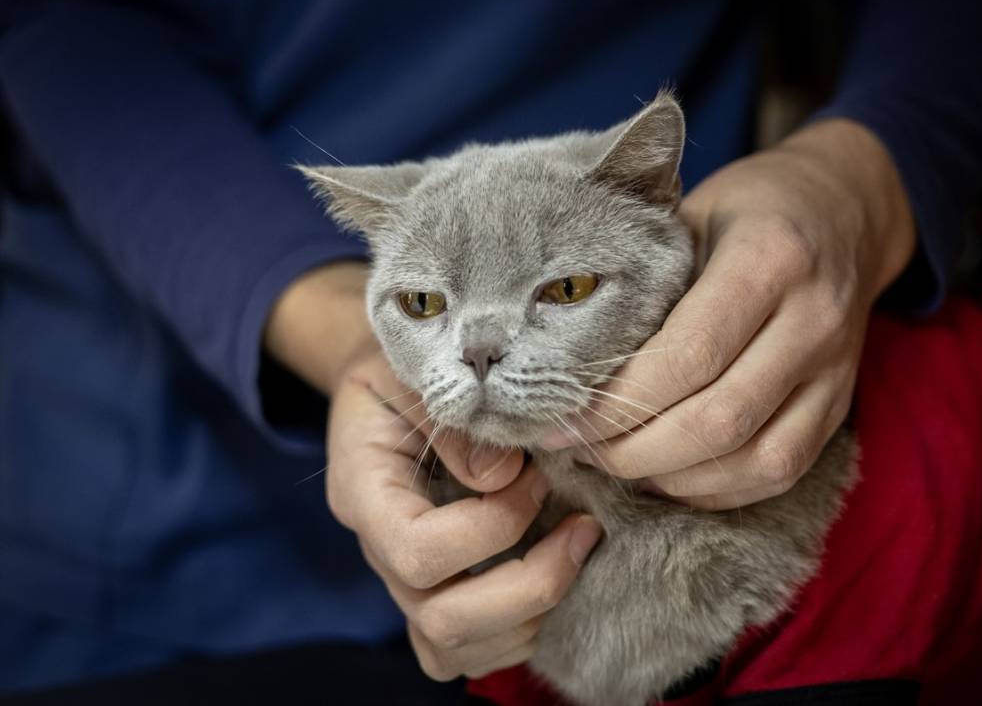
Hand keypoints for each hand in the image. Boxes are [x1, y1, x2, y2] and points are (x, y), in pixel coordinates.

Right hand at [266, 262, 603, 680]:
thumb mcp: (420, 365)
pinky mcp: (433, 592)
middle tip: (584, 527)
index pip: (416, 549)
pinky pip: (465, 651)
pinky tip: (554, 575)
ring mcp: (404, 580)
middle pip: (441, 618)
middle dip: (530, 585)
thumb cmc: (406, 364)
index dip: (492, 528)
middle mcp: (378, 549)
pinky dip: (518, 631)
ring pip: (454, 648)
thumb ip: (455, 415)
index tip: (541, 476)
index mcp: (364, 489)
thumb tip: (502, 477)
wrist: (390, 379)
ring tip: (577, 550)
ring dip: (531, 614)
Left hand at [541, 119, 914, 509]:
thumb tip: (566, 358)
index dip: (618, 402)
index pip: (687, 357)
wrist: (842, 210)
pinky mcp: (840, 404)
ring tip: (613, 465)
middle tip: (577, 449)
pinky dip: (717, 488)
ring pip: (755, 460)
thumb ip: (643, 283)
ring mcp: (835, 369)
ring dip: (673, 477)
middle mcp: (814, 320)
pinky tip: (666, 476)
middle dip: (634, 450)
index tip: (562, 418)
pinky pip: (780, 470)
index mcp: (770, 259)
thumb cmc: (746, 209)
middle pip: (718, 419)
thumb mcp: (688, 216)